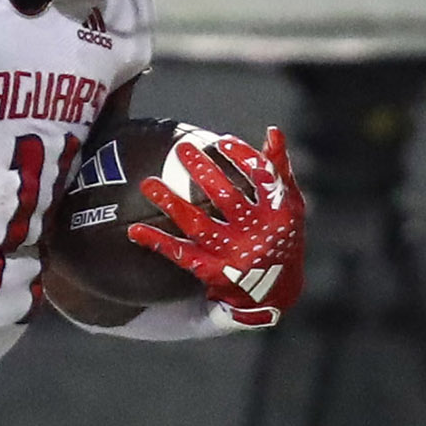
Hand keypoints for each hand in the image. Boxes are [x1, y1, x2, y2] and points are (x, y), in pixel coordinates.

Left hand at [128, 128, 305, 329]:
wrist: (275, 294)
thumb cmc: (282, 238)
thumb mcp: (291, 206)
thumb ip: (279, 170)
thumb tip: (272, 131)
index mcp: (279, 213)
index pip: (261, 178)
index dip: (242, 158)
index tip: (221, 142)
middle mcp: (256, 233)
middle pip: (226, 198)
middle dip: (203, 171)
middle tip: (182, 149)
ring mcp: (233, 254)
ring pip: (198, 225)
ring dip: (172, 203)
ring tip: (148, 183)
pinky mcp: (213, 273)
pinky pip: (181, 255)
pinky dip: (157, 243)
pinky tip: (134, 231)